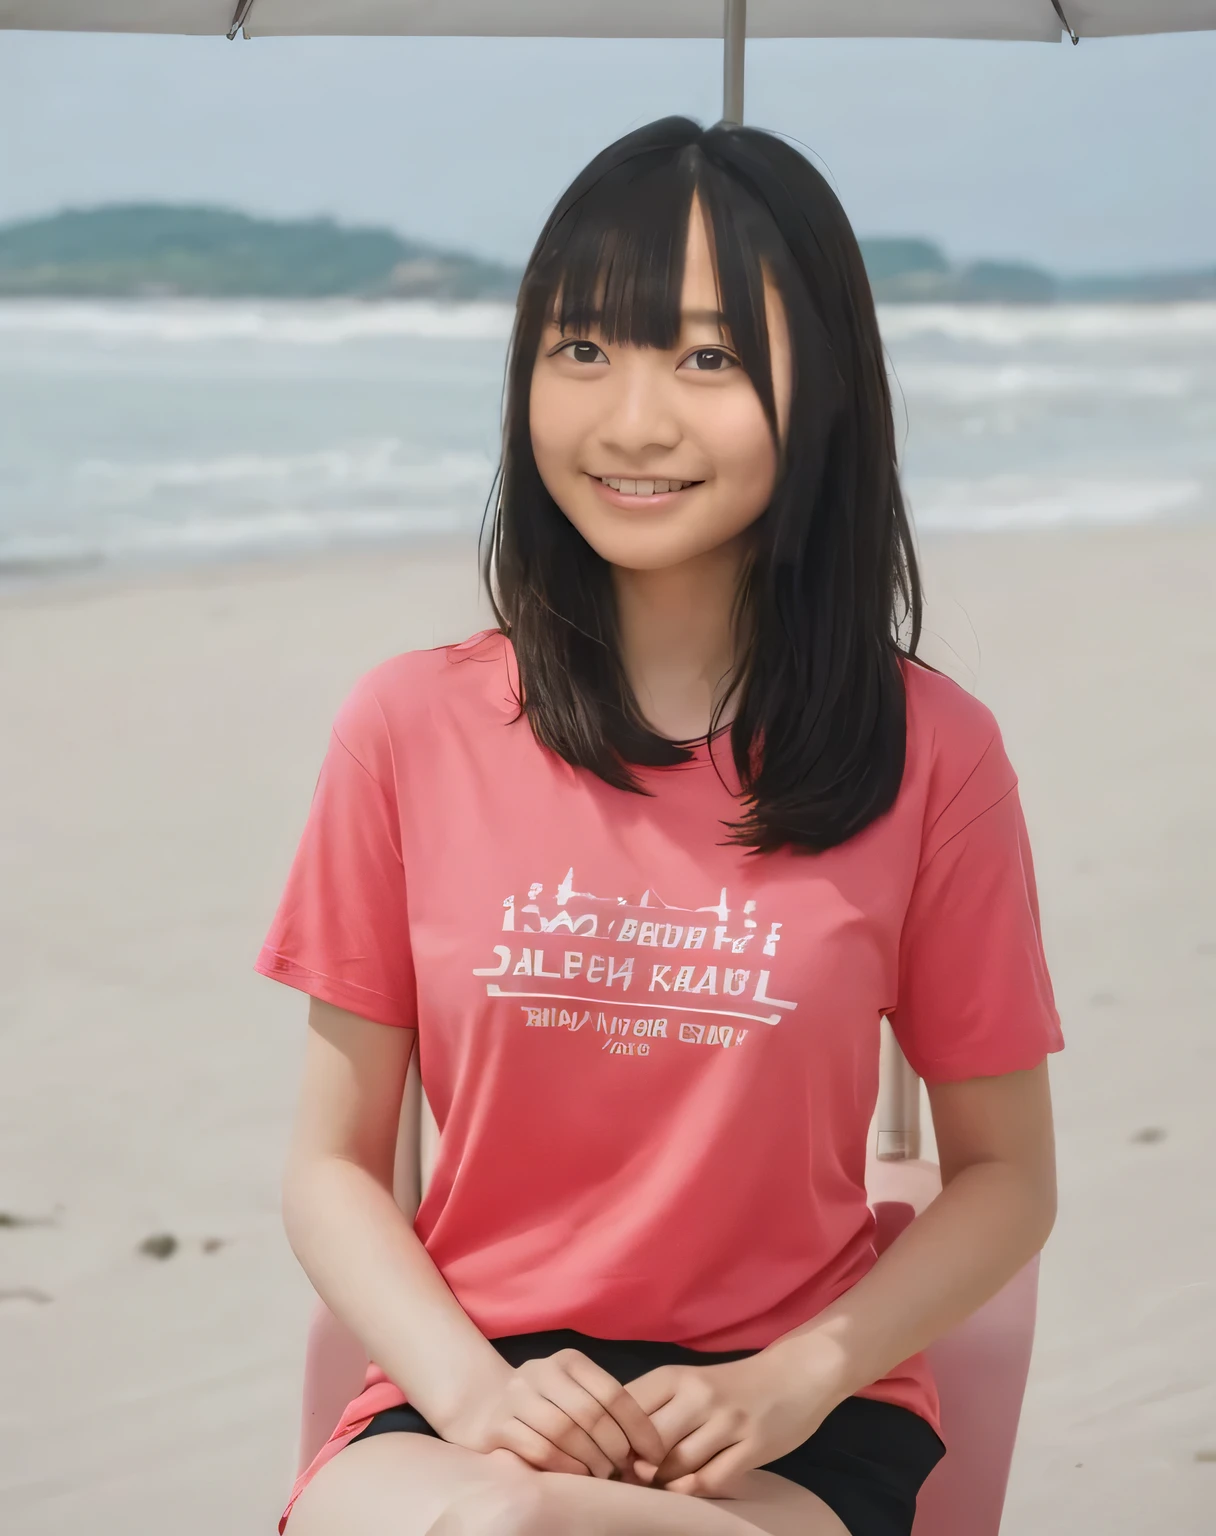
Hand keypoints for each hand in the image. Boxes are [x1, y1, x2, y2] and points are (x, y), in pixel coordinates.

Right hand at [438, 1347, 667, 1480]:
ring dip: (590, 1460)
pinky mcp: (498, 1425)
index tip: (655, 1455)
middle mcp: (540, 1370)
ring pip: (564, 1431)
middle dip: (614, 1447)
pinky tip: (576, 1476)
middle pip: (590, 1413)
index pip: (613, 1392)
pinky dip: (566, 1467)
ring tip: (601, 1474)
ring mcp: (515, 1396)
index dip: (639, 1427)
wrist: (484, 1405)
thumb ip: (606, 1412)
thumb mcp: (575, 1395)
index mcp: (568, 1359)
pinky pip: (540, 1450)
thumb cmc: (546, 1405)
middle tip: (623, 1468)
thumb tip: (648, 1450)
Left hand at [624, 1348, 837, 1497]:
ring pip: (678, 1465)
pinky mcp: (754, 1447)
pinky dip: (694, 1490)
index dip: (612, 1438)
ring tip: (661, 1484)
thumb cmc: (732, 1383)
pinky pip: (711, 1479)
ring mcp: (728, 1422)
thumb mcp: (688, 1385)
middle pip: (649, 1441)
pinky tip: (690, 1487)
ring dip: (664, 1482)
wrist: (796, 1374)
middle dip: (636, 1466)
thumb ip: (657, 1410)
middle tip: (635, 1478)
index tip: (610, 1455)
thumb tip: (617, 1449)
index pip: (626, 1408)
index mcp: (675, 1376)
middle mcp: (699, 1395)